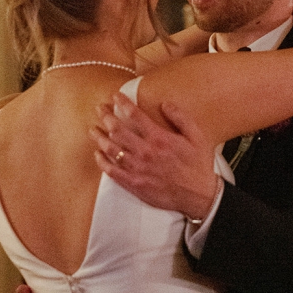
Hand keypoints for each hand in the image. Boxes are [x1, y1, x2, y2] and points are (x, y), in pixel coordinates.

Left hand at [91, 93, 219, 219]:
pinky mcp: (134, 183)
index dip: (122, 103)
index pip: (135, 115)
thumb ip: (180, 118)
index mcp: (159, 138)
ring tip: (93, 130)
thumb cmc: (198, 165)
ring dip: (99, 137)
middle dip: (106, 116)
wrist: (199, 196)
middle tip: (99, 109)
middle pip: (117, 130)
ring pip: (111, 149)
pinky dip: (102, 161)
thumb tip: (165, 104)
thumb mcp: (197, 137)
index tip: (115, 96)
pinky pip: (112, 171)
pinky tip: (97, 154)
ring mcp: (137, 168)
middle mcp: (145, 152)